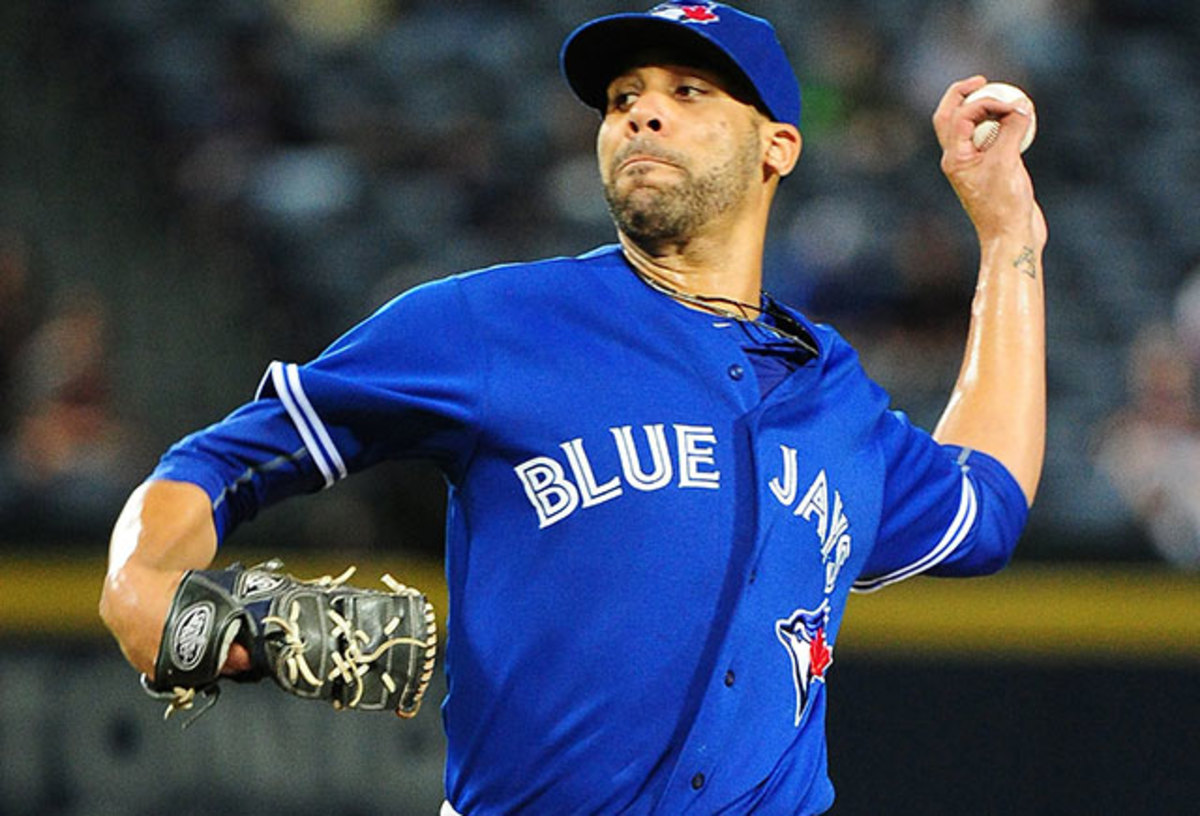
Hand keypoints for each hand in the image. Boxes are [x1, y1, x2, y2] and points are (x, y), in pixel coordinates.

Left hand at [932, 76, 1046, 248]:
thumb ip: (1012, 130)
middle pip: (951, 118)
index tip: (1011, 104)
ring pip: (970, 128)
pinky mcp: (990, 170)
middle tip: (983, 81)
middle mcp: (958, 159)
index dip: (983, 102)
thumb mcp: (1008, 162)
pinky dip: (1001, 126)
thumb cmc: (1005, 205)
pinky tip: (1019, 121)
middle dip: (963, 96)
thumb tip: (1019, 105)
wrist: (1012, 236)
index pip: (960, 117)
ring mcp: (974, 165)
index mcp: (954, 158)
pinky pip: (990, 139)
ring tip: (1006, 100)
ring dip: (984, 110)